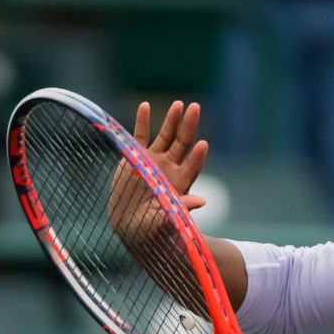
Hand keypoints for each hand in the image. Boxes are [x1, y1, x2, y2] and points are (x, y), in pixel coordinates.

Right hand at [108, 100, 208, 237]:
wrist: (130, 226)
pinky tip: (145, 106)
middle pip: (183, 144)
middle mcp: (171, 168)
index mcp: (181, 183)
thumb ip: (182, 208)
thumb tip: (202, 201)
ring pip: (166, 136)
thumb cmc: (151, 228)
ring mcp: (155, 160)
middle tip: (196, 108)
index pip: (192, 166)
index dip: (197, 156)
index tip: (203, 144)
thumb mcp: (166, 221)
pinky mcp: (136, 156)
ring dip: (171, 120)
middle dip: (189, 126)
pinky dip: (142, 121)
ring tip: (178, 104)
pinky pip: (140, 136)